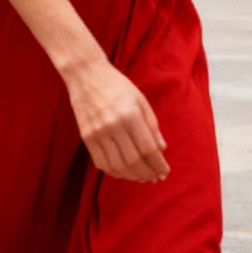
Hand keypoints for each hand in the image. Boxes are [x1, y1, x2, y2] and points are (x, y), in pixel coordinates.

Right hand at [61, 57, 168, 182]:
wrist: (86, 75)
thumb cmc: (117, 85)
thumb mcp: (140, 100)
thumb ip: (152, 125)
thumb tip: (161, 149)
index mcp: (130, 114)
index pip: (148, 149)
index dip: (158, 164)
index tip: (165, 172)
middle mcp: (113, 125)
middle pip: (133, 161)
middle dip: (147, 173)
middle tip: (155, 178)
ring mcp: (97, 132)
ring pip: (117, 166)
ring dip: (132, 176)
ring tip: (142, 177)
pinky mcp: (86, 137)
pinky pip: (101, 163)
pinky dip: (114, 172)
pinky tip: (124, 172)